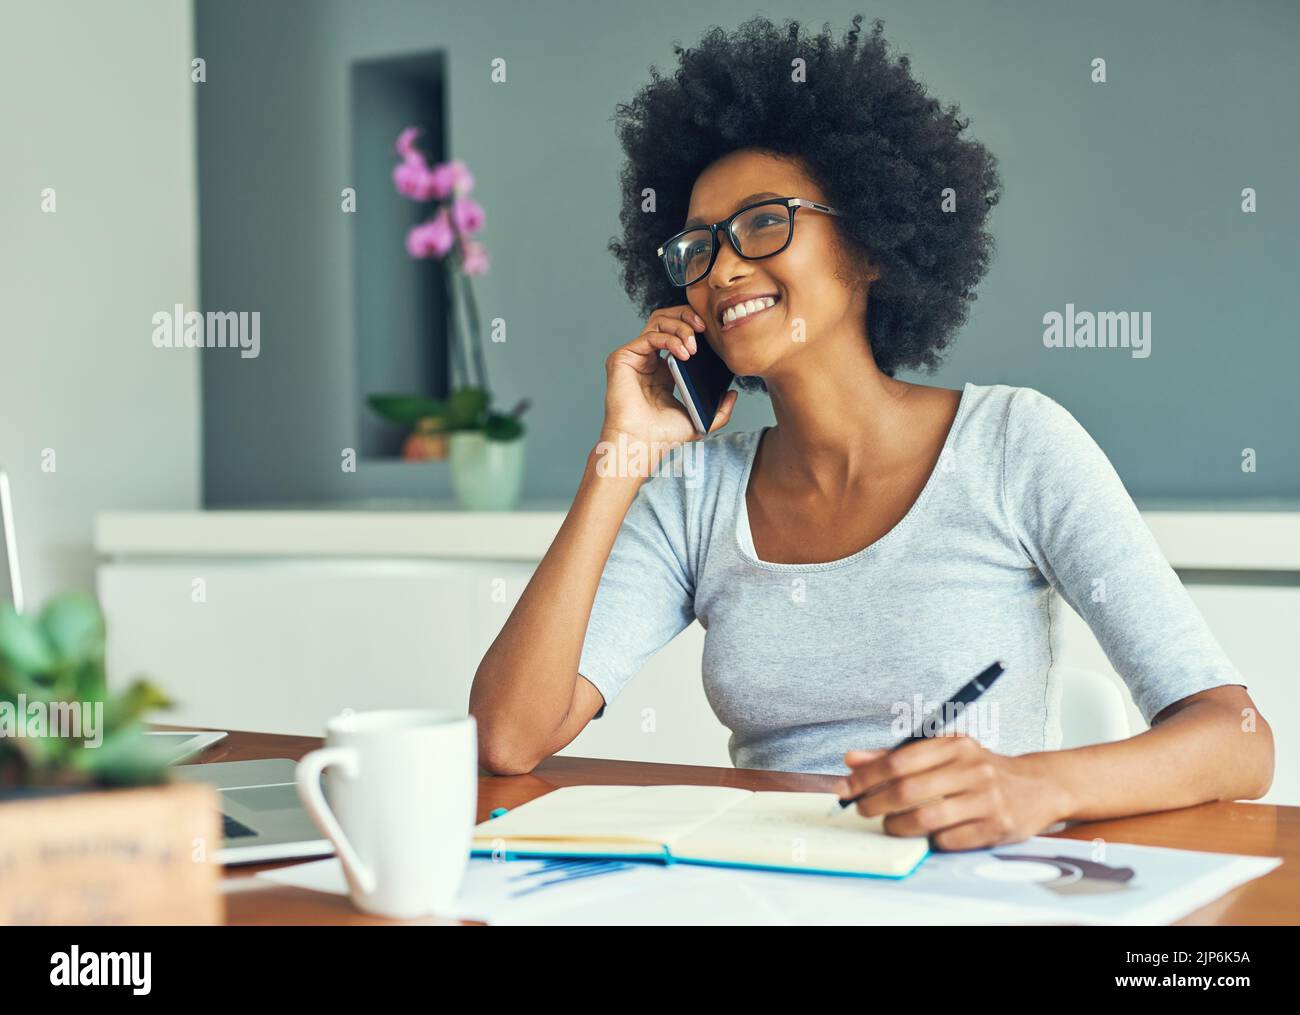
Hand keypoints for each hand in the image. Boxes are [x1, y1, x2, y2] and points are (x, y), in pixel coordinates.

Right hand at [601, 305, 737, 470]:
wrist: (642, 444)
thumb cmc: (663, 436)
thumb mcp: (700, 421)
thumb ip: (720, 410)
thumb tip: (733, 394)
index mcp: (663, 369)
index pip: (678, 332)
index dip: (695, 326)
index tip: (714, 334)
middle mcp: (648, 359)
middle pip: (667, 318)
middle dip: (688, 316)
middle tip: (705, 328)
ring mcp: (635, 357)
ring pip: (657, 321)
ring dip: (680, 326)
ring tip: (694, 346)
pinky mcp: (622, 358)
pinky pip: (649, 336)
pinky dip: (669, 339)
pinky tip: (684, 354)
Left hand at [834, 734, 1068, 850]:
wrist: (1037, 786)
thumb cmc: (978, 769)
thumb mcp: (942, 753)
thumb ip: (895, 756)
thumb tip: (851, 759)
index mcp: (953, 745)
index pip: (898, 760)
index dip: (865, 777)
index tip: (845, 788)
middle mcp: (971, 768)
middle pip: (908, 790)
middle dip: (874, 803)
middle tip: (862, 810)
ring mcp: (987, 798)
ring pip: (926, 818)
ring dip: (898, 827)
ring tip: (890, 825)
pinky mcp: (997, 827)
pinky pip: (949, 841)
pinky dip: (930, 841)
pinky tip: (926, 835)